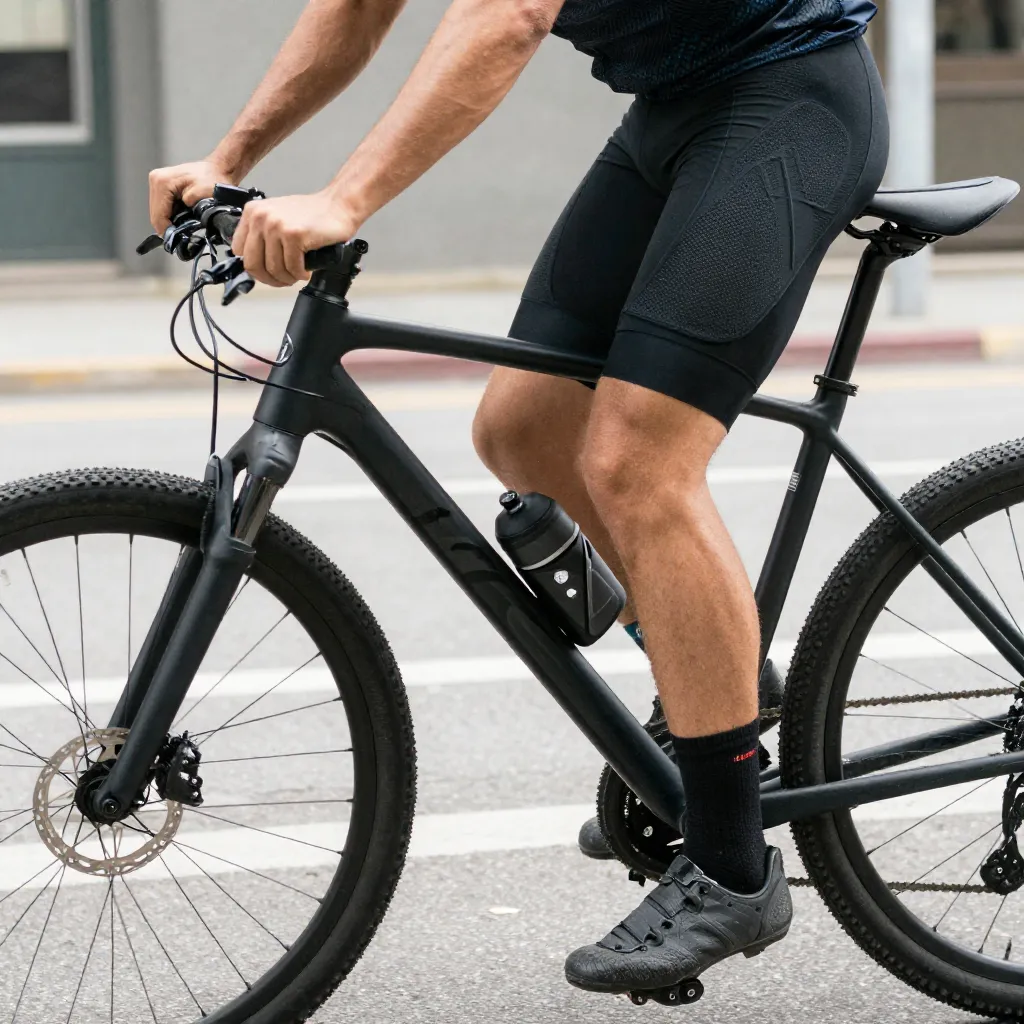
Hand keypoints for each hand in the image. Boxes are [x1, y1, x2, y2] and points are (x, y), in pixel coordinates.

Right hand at [149, 158, 237, 232]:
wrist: (219, 168)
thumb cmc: (215, 180)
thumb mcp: (204, 198)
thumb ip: (188, 213)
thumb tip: (179, 228)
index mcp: (162, 182)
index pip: (158, 216)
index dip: (169, 232)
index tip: (180, 241)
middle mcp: (156, 179)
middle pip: (156, 215)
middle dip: (169, 227)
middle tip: (185, 235)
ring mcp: (157, 181)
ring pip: (158, 212)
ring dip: (171, 221)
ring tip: (186, 225)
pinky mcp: (161, 185)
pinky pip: (163, 207)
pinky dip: (172, 215)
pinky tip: (184, 216)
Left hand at [231, 190, 361, 286]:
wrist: (338, 206)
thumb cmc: (312, 214)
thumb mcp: (277, 218)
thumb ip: (263, 236)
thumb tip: (254, 263)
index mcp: (253, 212)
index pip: (239, 251)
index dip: (254, 267)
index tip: (267, 271)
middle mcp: (261, 217)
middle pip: (252, 264)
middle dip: (269, 279)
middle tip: (283, 280)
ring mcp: (277, 225)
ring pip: (273, 269)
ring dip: (287, 278)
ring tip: (297, 274)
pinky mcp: (294, 235)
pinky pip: (292, 268)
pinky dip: (300, 274)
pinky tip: (306, 271)